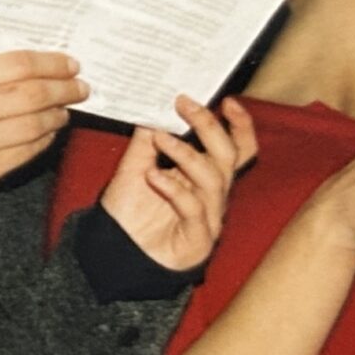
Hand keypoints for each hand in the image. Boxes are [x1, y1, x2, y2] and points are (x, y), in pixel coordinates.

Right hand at [0, 51, 87, 200]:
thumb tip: (33, 67)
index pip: (19, 64)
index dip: (51, 63)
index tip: (70, 64)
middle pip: (34, 93)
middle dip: (65, 89)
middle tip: (80, 87)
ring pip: (36, 124)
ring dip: (58, 115)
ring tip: (65, 109)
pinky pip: (27, 152)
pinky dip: (44, 139)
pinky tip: (49, 131)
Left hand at [98, 97, 258, 273]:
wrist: (114, 252)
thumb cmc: (128, 213)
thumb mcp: (134, 166)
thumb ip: (147, 138)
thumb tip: (155, 104)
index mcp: (203, 176)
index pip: (236, 148)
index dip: (240, 126)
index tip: (229, 101)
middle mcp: (212, 195)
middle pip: (228, 156)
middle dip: (210, 127)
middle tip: (184, 105)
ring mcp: (209, 218)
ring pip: (213, 179)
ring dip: (186, 154)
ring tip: (160, 139)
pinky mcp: (198, 240)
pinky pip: (194, 208)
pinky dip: (174, 188)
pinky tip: (152, 176)